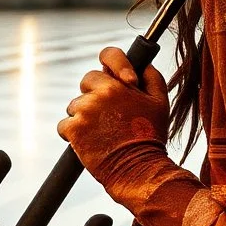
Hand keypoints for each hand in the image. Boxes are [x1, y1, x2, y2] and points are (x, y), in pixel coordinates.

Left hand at [58, 46, 170, 186]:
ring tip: (101, 131)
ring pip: (75, 105)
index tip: (119, 80)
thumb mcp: (161, 101)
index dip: (112, 65)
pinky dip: (72, 133)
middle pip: (88, 82)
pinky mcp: (73, 130)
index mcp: (120, 83)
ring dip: (84, 115)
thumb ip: (152, 76)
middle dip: (95, 94)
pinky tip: (88, 141)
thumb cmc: (150, 136)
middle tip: (108, 112)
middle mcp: (100, 93)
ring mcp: (84, 111)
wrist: (137, 169)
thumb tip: (142, 65)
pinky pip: (65, 125)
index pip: (108, 55)